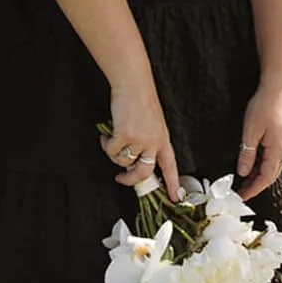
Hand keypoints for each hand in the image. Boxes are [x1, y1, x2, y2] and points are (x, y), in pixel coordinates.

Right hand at [105, 82, 179, 199]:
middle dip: (130, 180)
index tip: (175, 198)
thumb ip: (148, 141)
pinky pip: (112, 151)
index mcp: (163, 139)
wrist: (133, 84)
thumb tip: (134, 158)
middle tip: (121, 179)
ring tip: (112, 140)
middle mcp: (153, 142)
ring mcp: (139, 140)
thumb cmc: (141, 100)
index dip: (173, 184)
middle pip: (144, 172)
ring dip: (114, 154)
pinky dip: (106, 145)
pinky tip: (107, 136)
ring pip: (124, 161)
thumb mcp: (153, 123)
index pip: (171, 166)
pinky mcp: (124, 135)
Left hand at [236, 84, 281, 201]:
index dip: (253, 189)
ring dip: (257, 176)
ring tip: (243, 182)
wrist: (277, 87)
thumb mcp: (250, 131)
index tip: (241, 198)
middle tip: (240, 193)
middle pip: (269, 175)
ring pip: (270, 167)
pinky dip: (260, 166)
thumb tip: (243, 173)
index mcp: (277, 150)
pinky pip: (270, 158)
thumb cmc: (263, 106)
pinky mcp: (279, 138)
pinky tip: (250, 165)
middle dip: (255, 186)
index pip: (265, 178)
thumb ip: (247, 153)